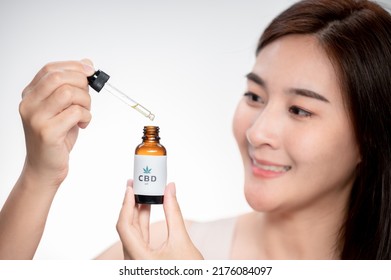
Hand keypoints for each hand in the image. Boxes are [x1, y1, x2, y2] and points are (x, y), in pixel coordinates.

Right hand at [19, 60, 94, 188]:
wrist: (45, 166)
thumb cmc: (56, 137)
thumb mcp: (63, 108)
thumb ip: (72, 86)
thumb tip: (86, 63)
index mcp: (30, 95)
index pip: (50, 70)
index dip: (73, 66)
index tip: (90, 69)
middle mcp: (29, 104)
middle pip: (59, 78)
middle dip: (81, 84)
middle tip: (87, 98)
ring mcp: (36, 118)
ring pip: (68, 93)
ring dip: (85, 101)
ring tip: (85, 113)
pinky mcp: (47, 132)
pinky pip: (75, 112)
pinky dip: (86, 116)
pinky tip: (83, 124)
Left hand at [116, 181, 203, 259]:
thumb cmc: (188, 273)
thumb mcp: (182, 240)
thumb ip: (173, 213)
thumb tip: (170, 189)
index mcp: (138, 259)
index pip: (124, 226)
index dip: (126, 204)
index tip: (130, 188)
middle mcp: (133, 261)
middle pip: (126, 227)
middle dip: (131, 204)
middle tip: (135, 185)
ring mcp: (137, 262)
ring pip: (133, 233)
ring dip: (137, 212)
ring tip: (143, 193)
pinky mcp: (143, 261)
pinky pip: (139, 238)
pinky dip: (143, 223)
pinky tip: (148, 209)